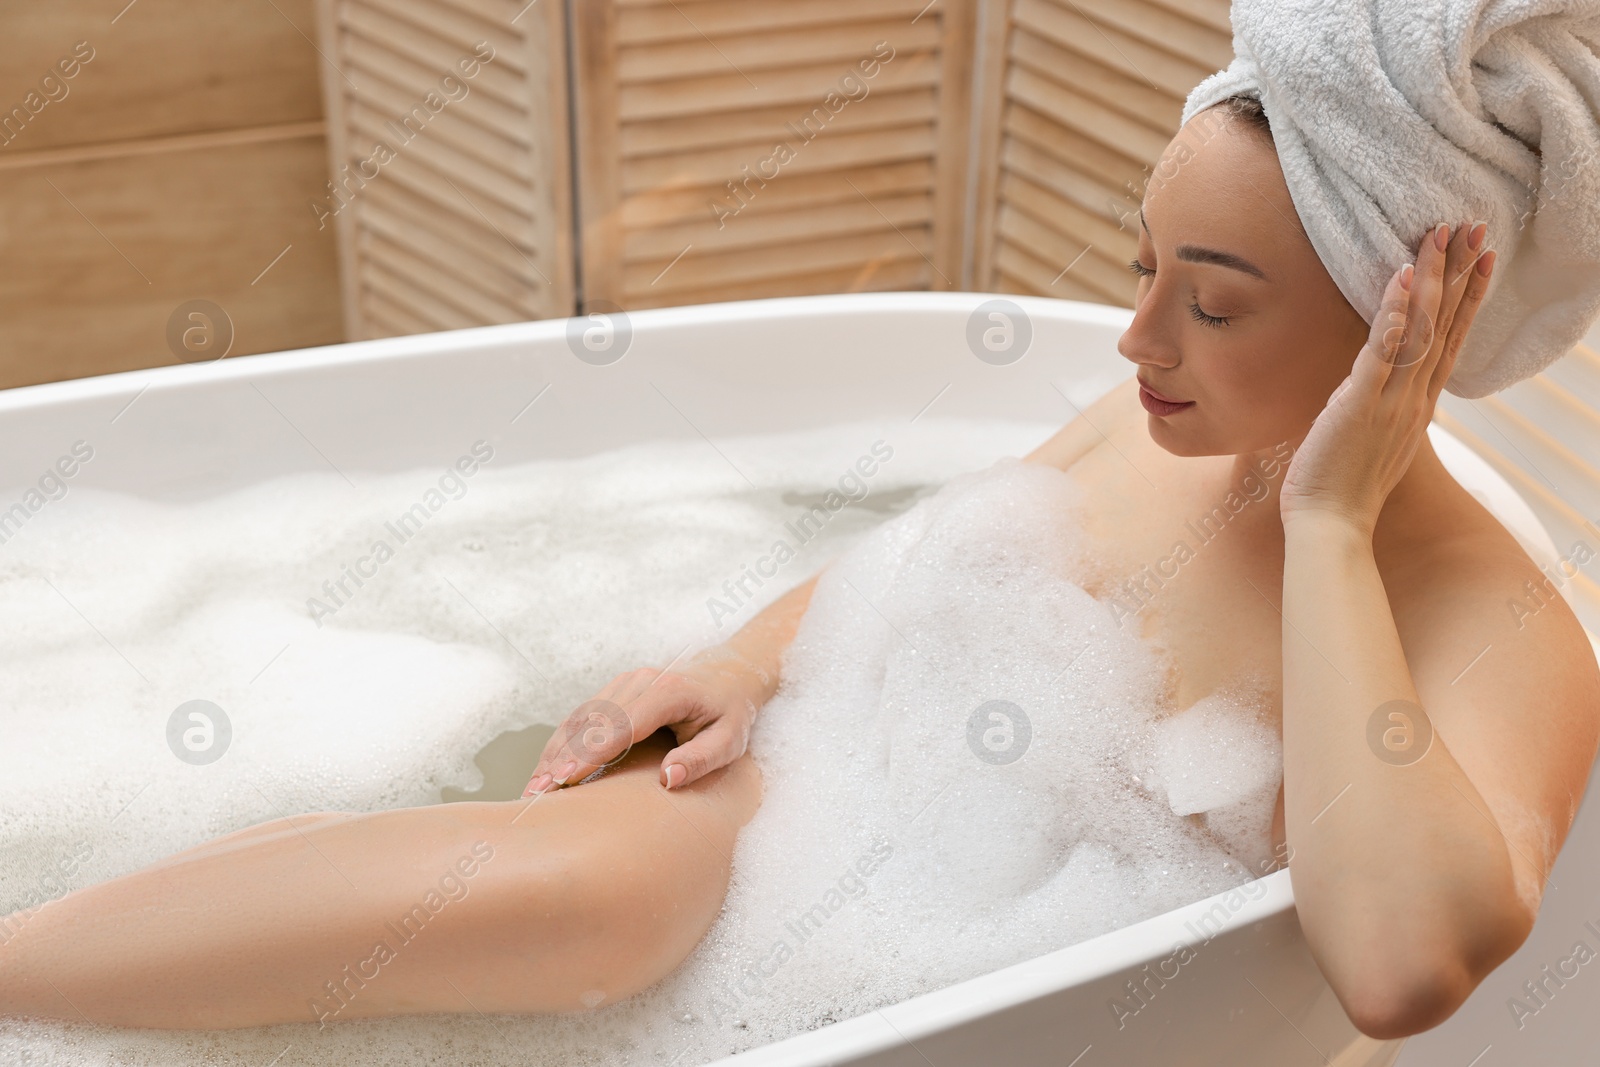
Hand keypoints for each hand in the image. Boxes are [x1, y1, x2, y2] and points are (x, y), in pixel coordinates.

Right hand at [522, 653, 764, 795]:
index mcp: (669, 691)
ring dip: (555, 752)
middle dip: (562, 758)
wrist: (727, 675)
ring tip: (534, 787)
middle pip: (592, 722)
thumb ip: (701, 759)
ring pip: (580, 718)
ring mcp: (625, 683)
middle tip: (537, 793)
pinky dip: (562, 743)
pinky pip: (582, 717)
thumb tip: (668, 779)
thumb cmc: (730, 713)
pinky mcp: (615, 691)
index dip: (591, 753)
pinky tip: (547, 769)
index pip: (622, 725)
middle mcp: (641, 681)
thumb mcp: (730, 740)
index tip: (565, 779)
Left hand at [1280, 221, 1496, 534]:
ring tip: (1442, 234)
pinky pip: (1382, 351)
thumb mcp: (1369, 438)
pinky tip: (1403, 277)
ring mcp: (1391, 400)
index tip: (1482, 259)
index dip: (1467, 299)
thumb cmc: (1341, 487)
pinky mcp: (1361, 405)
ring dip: (1433, 278)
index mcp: (1417, 405)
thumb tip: (1370, 387)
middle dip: (1461, 273)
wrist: (1330, 527)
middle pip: (1445, 325)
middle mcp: (1413, 398)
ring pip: (1421, 329)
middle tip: (1477, 227)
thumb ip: (1378, 407)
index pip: (1450, 341)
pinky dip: (1394, 313)